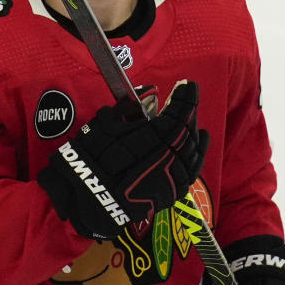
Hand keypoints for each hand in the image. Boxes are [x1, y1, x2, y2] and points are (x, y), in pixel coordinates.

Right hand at [37, 80, 209, 239]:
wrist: (86, 199)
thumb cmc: (91, 159)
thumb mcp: (104, 124)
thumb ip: (126, 108)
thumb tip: (140, 96)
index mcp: (156, 137)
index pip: (180, 113)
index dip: (186, 98)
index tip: (187, 85)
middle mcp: (170, 158)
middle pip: (188, 132)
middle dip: (189, 115)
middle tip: (186, 101)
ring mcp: (172, 179)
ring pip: (193, 153)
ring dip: (195, 136)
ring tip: (197, 126)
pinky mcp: (170, 194)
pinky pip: (190, 173)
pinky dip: (196, 158)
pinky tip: (198, 150)